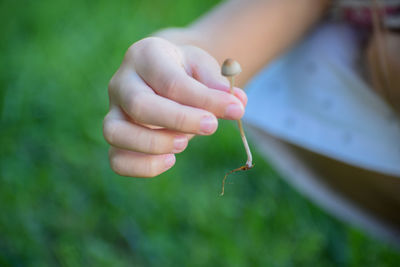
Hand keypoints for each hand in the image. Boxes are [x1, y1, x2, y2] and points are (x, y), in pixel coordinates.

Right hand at [103, 37, 246, 176]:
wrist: (162, 72)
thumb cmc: (184, 70)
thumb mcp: (202, 66)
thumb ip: (217, 83)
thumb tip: (237, 103)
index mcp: (145, 56)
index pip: (171, 81)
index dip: (204, 99)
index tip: (235, 110)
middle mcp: (122, 82)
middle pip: (139, 105)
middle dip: (180, 120)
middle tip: (211, 126)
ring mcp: (114, 110)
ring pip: (116, 133)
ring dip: (155, 144)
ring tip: (184, 143)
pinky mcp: (116, 135)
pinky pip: (117, 159)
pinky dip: (143, 166)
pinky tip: (170, 160)